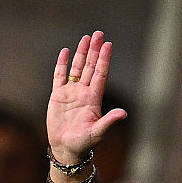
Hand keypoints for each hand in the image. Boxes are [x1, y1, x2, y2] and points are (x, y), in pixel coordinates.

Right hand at [47, 31, 126, 163]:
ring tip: (85, 38)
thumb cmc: (84, 143)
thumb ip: (109, 121)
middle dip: (94, 50)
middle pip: (90, 66)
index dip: (104, 59)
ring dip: (81, 53)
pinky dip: (62, 64)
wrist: (66, 149)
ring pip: (76, 68)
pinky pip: (59, 76)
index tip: (108, 44)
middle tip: (98, 33)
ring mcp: (71, 93)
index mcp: (94, 99)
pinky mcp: (58, 96)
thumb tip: (123, 113)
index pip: (100, 74)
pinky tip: (65, 51)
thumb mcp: (98, 132)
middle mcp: (84, 92)